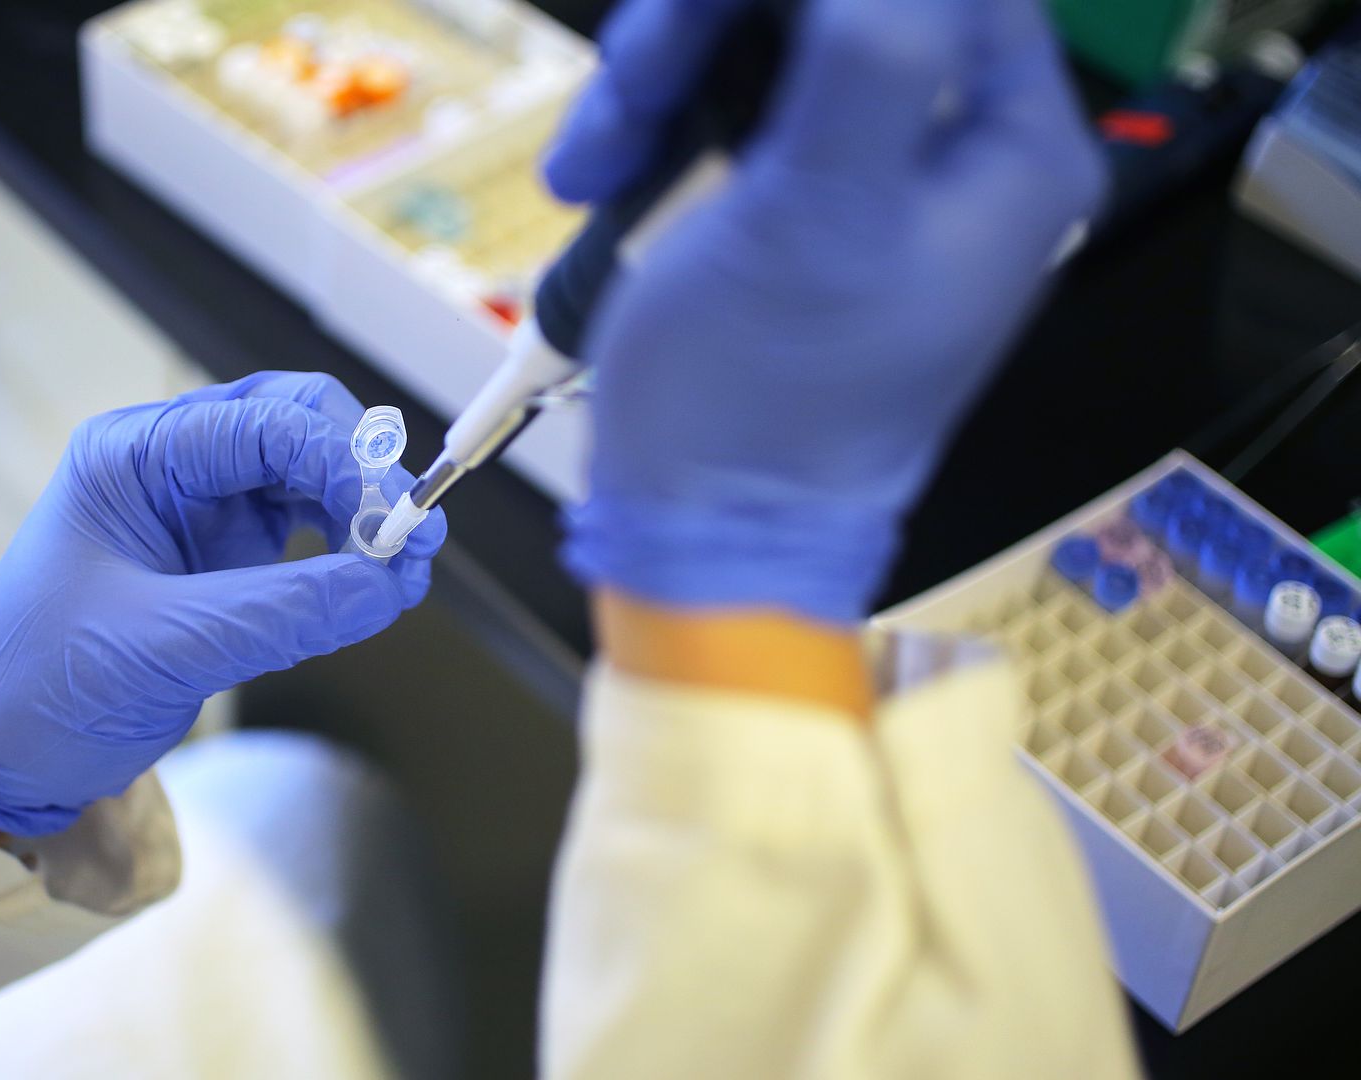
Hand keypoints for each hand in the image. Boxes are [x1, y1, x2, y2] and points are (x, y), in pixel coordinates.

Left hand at [0, 373, 446, 835]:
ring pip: (308, 474)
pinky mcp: (222, 556)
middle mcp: (168, 464)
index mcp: (132, 455)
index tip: (392, 517)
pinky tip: (373, 581)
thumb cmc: (42, 684)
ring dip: (363, 507)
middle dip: (361, 470)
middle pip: (294, 425)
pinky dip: (346, 549)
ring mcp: (198, 507)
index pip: (261, 423)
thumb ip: (280, 613)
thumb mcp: (163, 646)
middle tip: (412, 532)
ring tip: (406, 562)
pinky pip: (304, 529)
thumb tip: (387, 585)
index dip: (339, 460)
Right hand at [547, 0, 1103, 622]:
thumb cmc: (762, 404)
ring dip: (665, 70)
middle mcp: (955, 146)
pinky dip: (659, 115)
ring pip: (769, 32)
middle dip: (712, 25)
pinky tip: (604, 169)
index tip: (708, 14)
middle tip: (637, 87)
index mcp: (1010, 146)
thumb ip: (870, 50)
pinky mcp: (796, 196)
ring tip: (599, 157)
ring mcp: (869, 169)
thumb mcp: (818, 213)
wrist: (701, 537)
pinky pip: (732, 96)